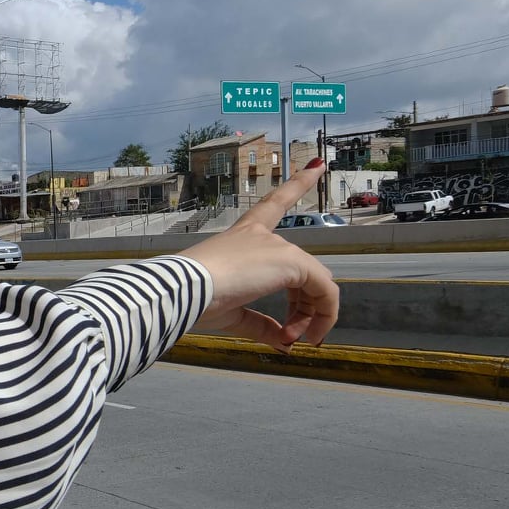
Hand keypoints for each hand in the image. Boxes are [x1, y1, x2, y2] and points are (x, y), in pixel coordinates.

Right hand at [178, 161, 339, 350]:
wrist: (184, 291)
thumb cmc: (195, 298)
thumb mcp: (231, 313)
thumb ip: (260, 324)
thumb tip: (283, 343)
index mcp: (243, 236)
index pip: (273, 205)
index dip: (296, 184)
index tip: (315, 166)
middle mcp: (263, 236)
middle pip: (303, 269)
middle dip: (305, 306)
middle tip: (288, 336)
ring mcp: (279, 247)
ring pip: (317, 283)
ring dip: (311, 316)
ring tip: (293, 339)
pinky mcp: (292, 262)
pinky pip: (324, 292)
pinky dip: (321, 317)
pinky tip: (304, 336)